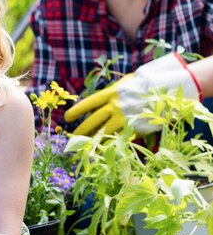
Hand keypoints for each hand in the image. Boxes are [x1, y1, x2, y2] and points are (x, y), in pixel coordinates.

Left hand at [64, 53, 200, 134]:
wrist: (167, 90)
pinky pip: (119, 138)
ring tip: (83, 146)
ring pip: (104, 132)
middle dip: (81, 130)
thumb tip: (102, 103)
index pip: (90, 102)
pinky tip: (102, 150)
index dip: (77, 110)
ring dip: (92, 140)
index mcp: (113, 92)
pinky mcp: (135, 127)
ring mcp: (125, 117)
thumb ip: (114, 94)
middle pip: (94, 120)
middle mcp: (116, 105)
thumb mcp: (128, 84)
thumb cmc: (147, 85)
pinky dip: (110, 144)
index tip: (67, 118)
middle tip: (71, 137)